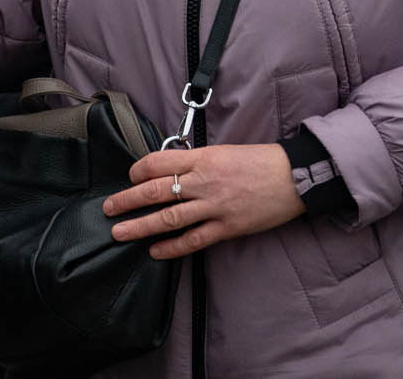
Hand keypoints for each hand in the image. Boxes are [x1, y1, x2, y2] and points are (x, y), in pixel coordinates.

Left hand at [105, 144, 305, 259]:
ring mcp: (214, 206)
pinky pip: (193, 240)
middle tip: (108, 209)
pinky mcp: (227, 227)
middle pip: (155, 190)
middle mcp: (204, 181)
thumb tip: (172, 170)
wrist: (294, 176)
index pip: (159, 162)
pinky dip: (172, 247)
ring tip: (119, 232)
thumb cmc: (260, 160)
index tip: (129, 177)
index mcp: (203, 157)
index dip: (138, 170)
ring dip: (140, 226)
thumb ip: (198, 161)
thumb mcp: (225, 151)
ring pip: (168, 218)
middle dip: (127, 200)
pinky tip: (155, 252)